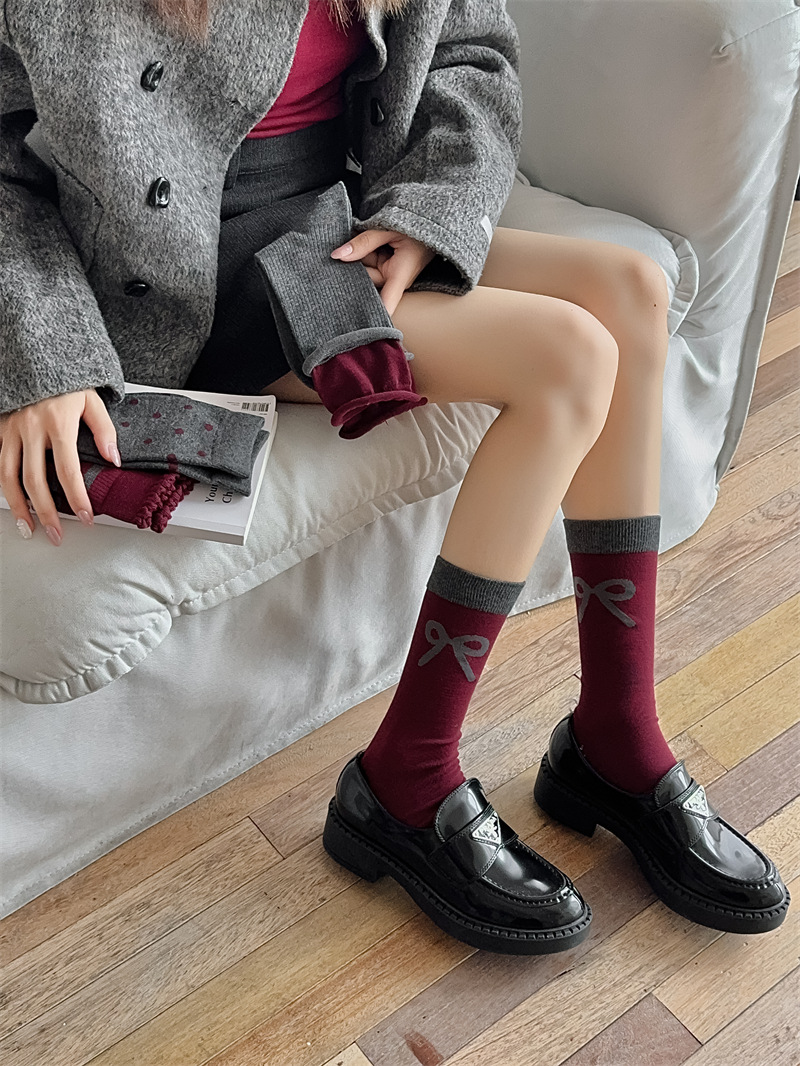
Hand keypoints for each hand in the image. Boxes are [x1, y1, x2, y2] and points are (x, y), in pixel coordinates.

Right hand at [0, 388, 120, 544]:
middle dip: (45, 513)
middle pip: (34, 481)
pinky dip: (4, 487)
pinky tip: (14, 504)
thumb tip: (114, 459)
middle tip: (56, 534)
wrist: (34, 356)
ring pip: (8, 477)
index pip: (67, 471)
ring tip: (28, 528)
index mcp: (58, 423)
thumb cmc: (65, 378)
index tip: (86, 518)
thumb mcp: (91, 399)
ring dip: (18, 507)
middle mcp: (30, 429)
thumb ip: (104, 430)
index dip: (76, 498)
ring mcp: (11, 430)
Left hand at [331, 228, 436, 317]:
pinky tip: (359, 242)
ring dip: (357, 256)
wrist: (432, 220)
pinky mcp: (387, 267)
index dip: (374, 316)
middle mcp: (395, 280)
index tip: (363, 333)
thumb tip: (337, 255)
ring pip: (365, 270)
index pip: (386, 303)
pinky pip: (369, 263)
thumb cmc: (416, 225)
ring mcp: (390, 274)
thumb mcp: (389, 229)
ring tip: (355, 238)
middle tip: (340, 252)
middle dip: (353, 267)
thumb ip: (363, 241)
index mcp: (400, 275)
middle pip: (365, 281)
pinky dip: (362, 253)